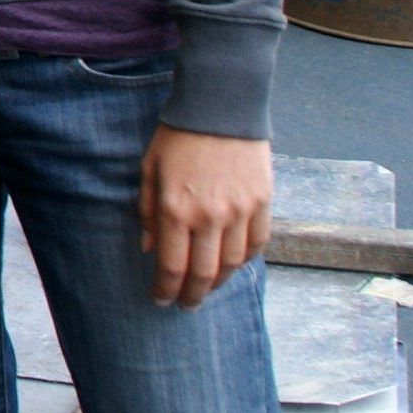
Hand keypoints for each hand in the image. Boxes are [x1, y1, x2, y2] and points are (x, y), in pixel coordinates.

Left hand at [140, 127, 270, 309]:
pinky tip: (233, 264)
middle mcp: (210, 216)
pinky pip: (257, 243)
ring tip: (207, 288)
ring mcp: (240, 212)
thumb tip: (149, 249)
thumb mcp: (149, 170)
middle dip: (192, 295)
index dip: (165, 289)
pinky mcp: (263, 203)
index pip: (172, 266)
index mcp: (176, 209)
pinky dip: (246, 260)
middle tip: (185, 305)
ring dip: (220, 282)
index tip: (160, 300)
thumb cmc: (177, 137)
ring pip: (234, 264)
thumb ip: (149, 212)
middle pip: (204, 273)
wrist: (220, 107)